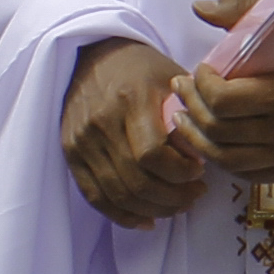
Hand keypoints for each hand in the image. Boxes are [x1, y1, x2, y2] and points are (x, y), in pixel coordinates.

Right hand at [62, 33, 221, 226]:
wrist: (91, 54)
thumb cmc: (140, 67)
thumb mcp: (171, 77)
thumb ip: (188, 113)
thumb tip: (203, 154)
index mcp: (130, 99)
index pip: (152, 155)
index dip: (180, 173)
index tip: (200, 171)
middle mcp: (100, 122)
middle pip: (136, 181)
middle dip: (173, 197)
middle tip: (196, 194)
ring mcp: (81, 141)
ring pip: (118, 195)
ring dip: (153, 209)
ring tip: (177, 206)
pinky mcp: (70, 154)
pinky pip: (95, 197)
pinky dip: (123, 215)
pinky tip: (147, 219)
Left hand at [169, 0, 273, 180]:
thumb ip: (245, 10)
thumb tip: (198, 8)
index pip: (222, 101)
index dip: (200, 85)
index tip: (199, 69)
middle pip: (218, 131)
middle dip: (191, 107)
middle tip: (182, 89)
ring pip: (226, 158)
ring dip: (198, 138)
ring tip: (186, 118)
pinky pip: (247, 173)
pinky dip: (223, 159)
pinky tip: (212, 141)